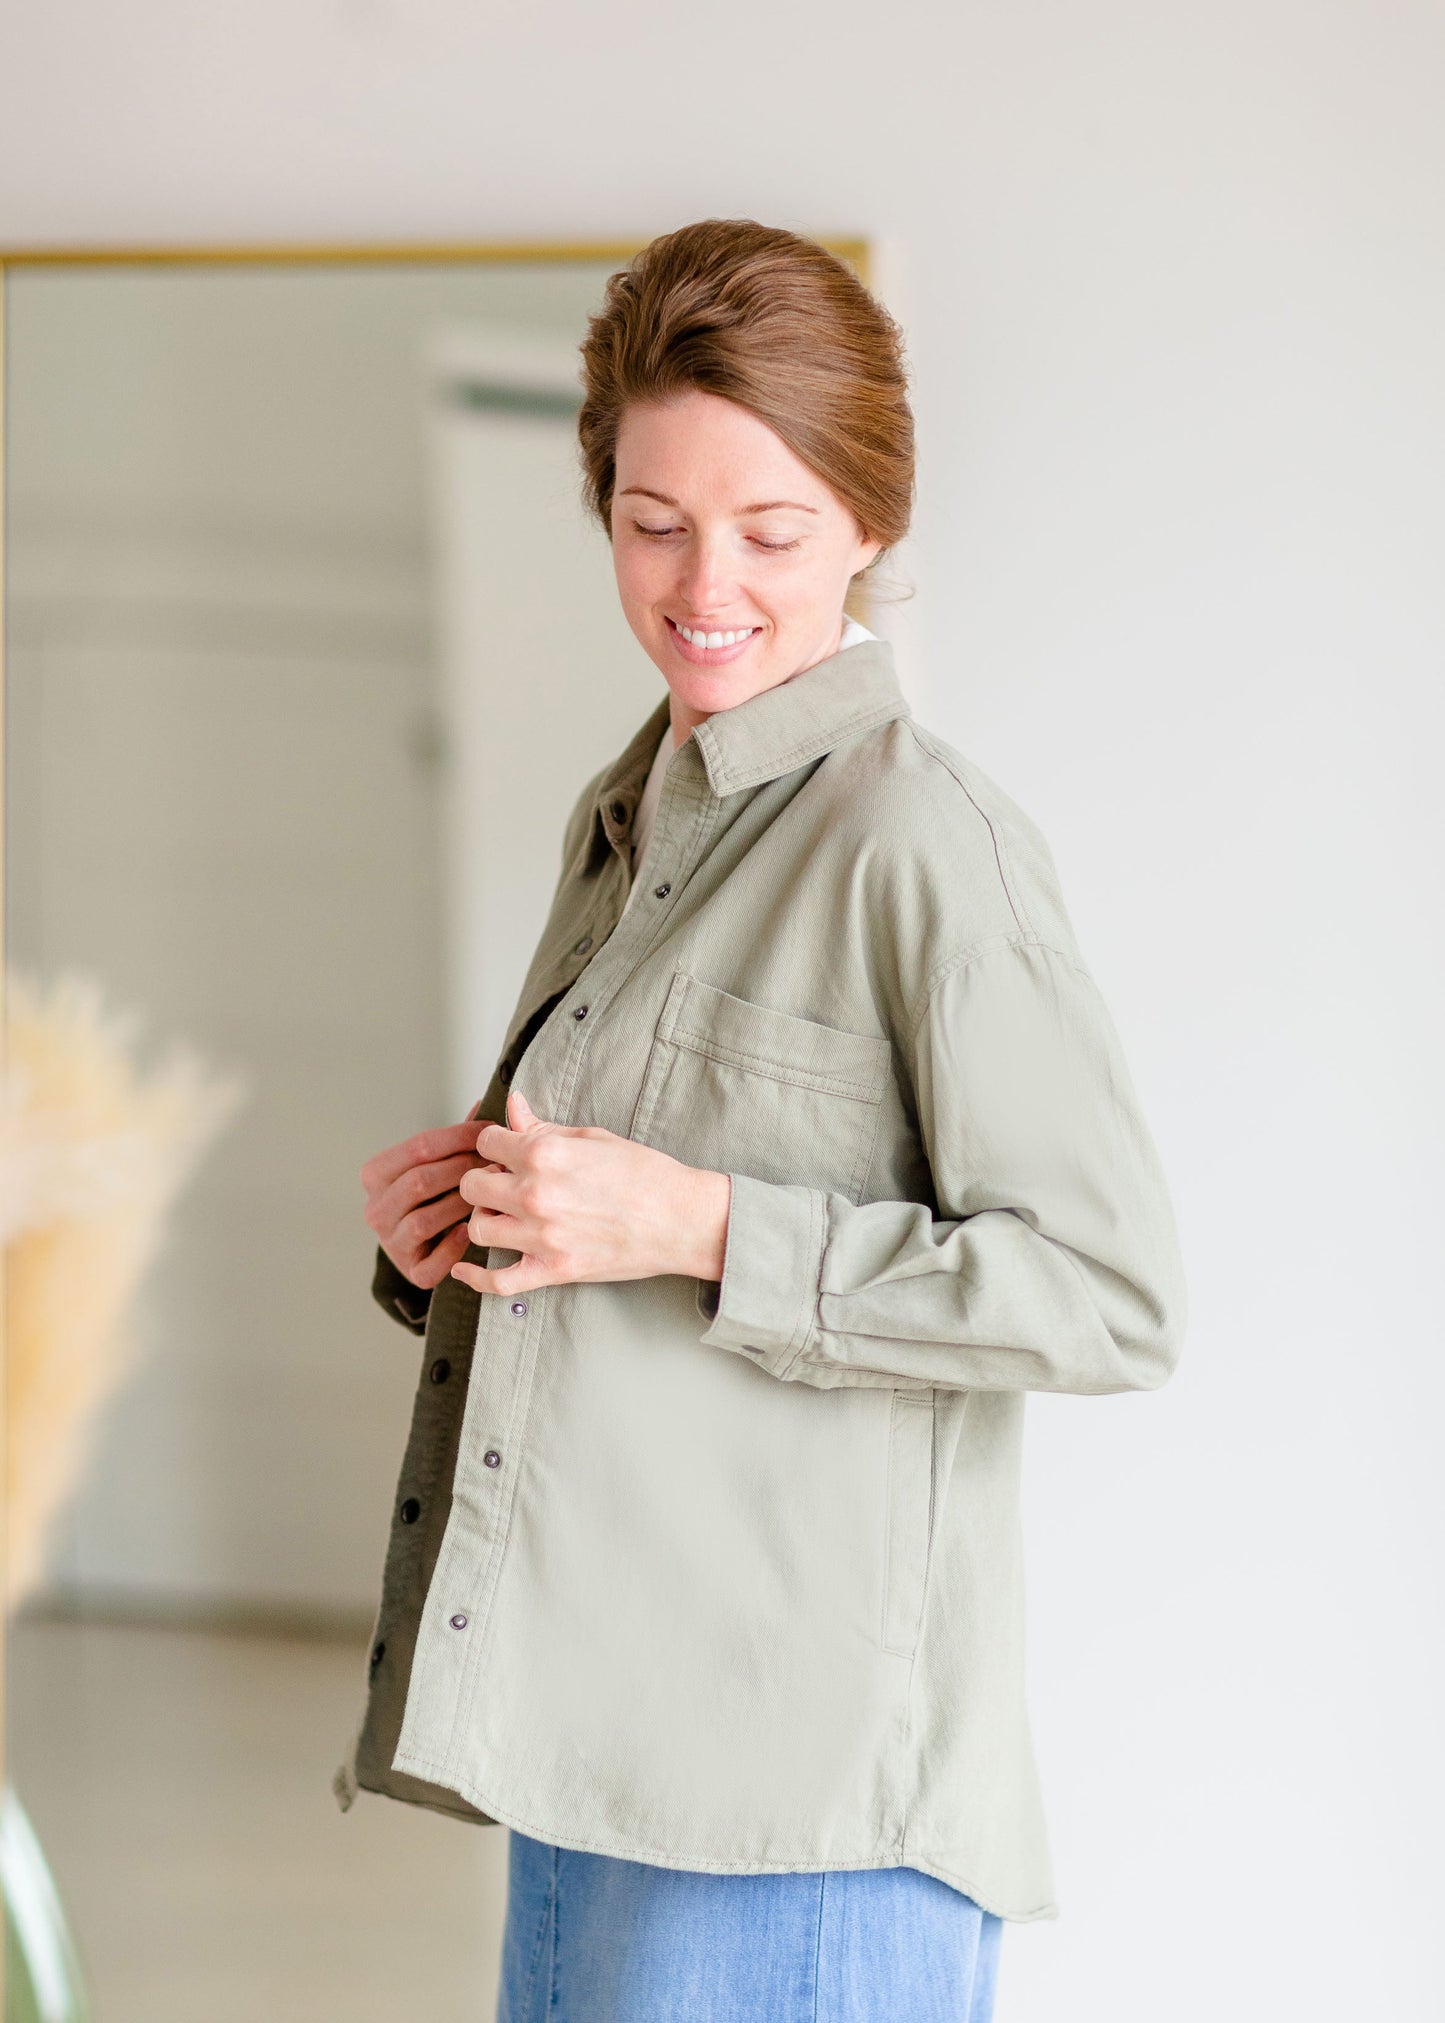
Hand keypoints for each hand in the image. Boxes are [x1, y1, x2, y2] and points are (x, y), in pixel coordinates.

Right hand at [361, 1106, 503, 1290]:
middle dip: (463, 1169)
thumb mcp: (440, 1161)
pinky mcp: (411, 1272)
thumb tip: (488, 1103)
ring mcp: (390, 1243)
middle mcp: (375, 1209)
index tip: (491, 1131)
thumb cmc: (435, 1194)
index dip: (459, 1136)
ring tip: (491, 1194)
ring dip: (461, 1205)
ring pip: (424, 1221)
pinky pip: (431, 1263)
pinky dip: (452, 1247)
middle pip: (420, 1181)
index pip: (419, 1147)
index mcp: (376, 1174)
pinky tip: (471, 1231)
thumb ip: (459, 1137)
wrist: (423, 1244)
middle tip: (498, 1163)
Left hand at [450, 1088, 730, 1299]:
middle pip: (472, 1186)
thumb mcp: (593, 1138)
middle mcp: (535, 1194)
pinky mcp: (553, 1270)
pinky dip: (475, 1278)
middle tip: (501, 1183)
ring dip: (485, 1219)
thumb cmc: (646, 1175)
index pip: (486, 1142)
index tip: (504, 1152)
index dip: (494, 1144)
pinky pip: (497, 1281)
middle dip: (482, 1180)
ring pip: (477, 1229)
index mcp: (545, 1154)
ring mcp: (541, 1236)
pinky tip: (464, 1269)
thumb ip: (545, 1126)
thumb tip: (515, 1106)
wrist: (681, 1219)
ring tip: (502, 1216)